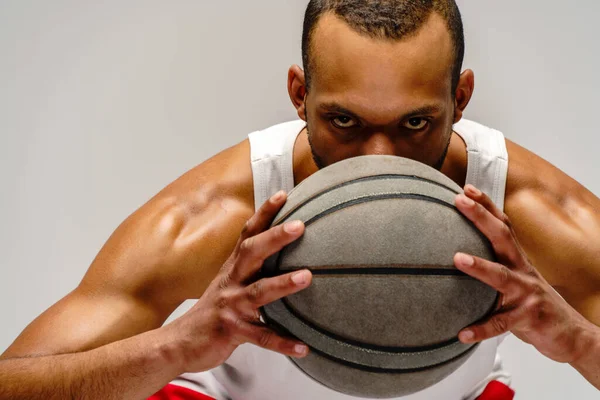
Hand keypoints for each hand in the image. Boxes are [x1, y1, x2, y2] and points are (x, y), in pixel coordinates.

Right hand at [165, 191, 311, 372]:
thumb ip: (250, 267)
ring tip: (307, 276)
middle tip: (300, 225)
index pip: (249, 234)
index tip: (284, 194)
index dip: (265, 213)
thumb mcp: (229, 282)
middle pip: (252, 253)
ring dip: (283, 284)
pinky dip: (283, 342)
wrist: (179, 342)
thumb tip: (277, 248)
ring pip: (259, 292)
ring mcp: (231, 306)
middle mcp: (232, 281)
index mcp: (233, 267)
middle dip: (275, 238)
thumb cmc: (212, 310)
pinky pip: (261, 337)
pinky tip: (303, 346)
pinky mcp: (232, 331)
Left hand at [453, 185, 591, 363]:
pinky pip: (501, 324)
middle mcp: (523, 271)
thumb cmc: (534, 304)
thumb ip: (494, 266)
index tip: (466, 189)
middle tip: (459, 200)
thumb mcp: (516, 280)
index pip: (503, 225)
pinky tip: (462, 333)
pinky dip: (481, 328)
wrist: (571, 335)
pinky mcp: (528, 319)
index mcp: (518, 260)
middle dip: (481, 217)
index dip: (486, 205)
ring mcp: (527, 294)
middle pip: (502, 237)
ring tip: (457, 258)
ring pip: (502, 277)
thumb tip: (456, 255)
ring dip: (480, 267)